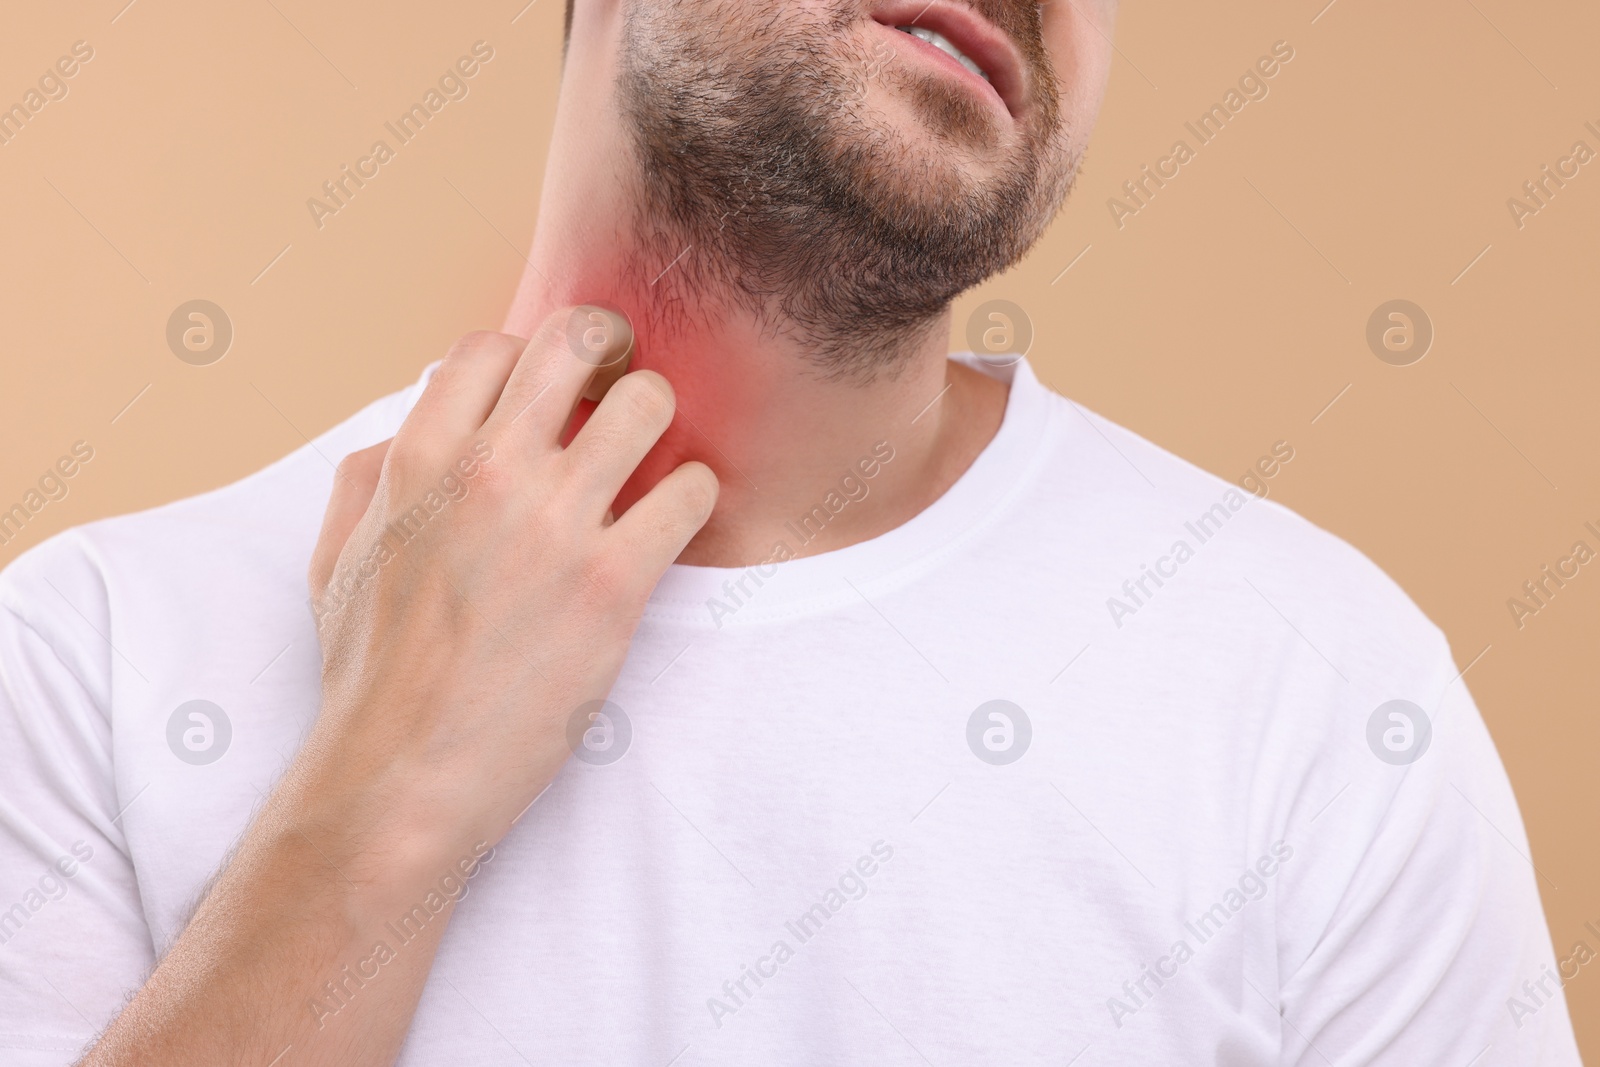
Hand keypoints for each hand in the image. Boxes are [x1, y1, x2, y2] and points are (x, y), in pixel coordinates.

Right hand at [300, 307, 717, 863]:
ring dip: (657, 422)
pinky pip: (691, 491)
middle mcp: (490, 471)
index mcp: (418, 457)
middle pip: (580, 340)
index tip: (551, 393)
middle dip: (609, 355)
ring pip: (649, 402)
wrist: (401, 778)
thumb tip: (411, 419)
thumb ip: (371, 475)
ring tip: (650, 460)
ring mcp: (556, 524)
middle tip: (617, 391)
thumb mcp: (334, 557)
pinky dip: (694, 496)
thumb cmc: (369, 674)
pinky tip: (671, 523)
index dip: (529, 360)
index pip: (494, 343)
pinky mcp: (614, 583)